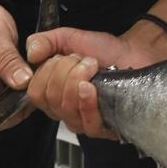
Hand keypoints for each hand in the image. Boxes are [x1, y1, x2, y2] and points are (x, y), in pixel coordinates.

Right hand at [0, 3, 31, 114]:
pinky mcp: (6, 77)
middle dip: (22, 105)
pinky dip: (29, 84)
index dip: (7, 115)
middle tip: (42, 89)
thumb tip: (22, 84)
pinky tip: (42, 76)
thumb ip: (7, 60)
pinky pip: (18, 88)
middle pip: (3, 111)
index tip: (28, 103)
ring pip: (13, 100)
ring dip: (28, 94)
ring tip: (44, 82)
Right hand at [24, 24, 166, 137]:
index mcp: (52, 92)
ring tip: (94, 67)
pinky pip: (86, 123)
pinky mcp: (103, 129)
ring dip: (77, 81)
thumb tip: (31, 53)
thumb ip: (46, 41)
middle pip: (49, 99)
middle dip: (65, 72)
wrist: (136, 54)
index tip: (67, 56)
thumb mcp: (70, 39)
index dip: (47, 72)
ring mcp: (83, 121)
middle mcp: (64, 110)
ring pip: (65, 109)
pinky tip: (92, 87)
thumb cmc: (104, 51)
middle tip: (85, 60)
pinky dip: (86, 102)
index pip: (35, 93)